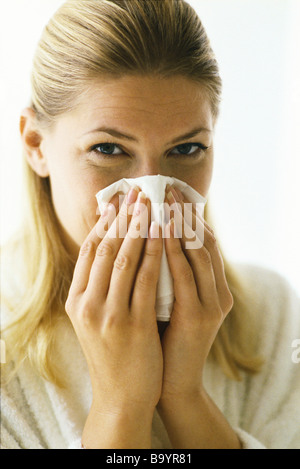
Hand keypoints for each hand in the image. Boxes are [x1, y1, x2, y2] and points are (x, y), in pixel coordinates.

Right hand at [65, 187, 163, 447]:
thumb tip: (113, 252)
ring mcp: (108, 314)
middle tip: (136, 192)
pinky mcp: (133, 324)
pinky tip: (165, 236)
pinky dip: (155, 253)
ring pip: (125, 258)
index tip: (118, 202)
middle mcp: (87, 304)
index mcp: (76, 300)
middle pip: (105, 248)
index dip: (105, 222)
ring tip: (151, 204)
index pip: (89, 250)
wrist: (121, 397)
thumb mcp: (96, 320)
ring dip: (140, 227)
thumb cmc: (113, 354)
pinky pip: (147, 279)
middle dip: (123, 217)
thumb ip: (100, 288)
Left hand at [159, 185, 233, 402]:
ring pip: (198, 253)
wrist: (167, 383)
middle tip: (167, 188)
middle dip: (184, 214)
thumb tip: (144, 239)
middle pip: (203, 241)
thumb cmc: (161, 337)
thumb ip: (162, 273)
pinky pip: (185, 276)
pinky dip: (173, 251)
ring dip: (180, 225)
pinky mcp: (199, 317)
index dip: (186, 216)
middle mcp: (217, 292)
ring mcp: (212, 305)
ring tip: (164, 200)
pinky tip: (160, 232)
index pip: (201, 242)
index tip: (168, 194)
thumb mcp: (164, 299)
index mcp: (211, 288)